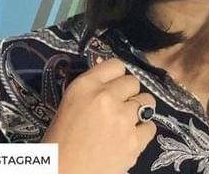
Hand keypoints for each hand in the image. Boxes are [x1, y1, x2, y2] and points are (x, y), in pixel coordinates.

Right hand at [42, 57, 157, 173]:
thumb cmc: (58, 143)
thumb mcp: (70, 106)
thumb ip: (90, 92)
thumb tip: (111, 85)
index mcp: (85, 86)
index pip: (115, 65)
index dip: (116, 76)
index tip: (115, 85)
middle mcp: (106, 97)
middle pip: (133, 82)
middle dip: (128, 93)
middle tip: (120, 106)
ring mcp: (123, 118)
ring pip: (146, 101)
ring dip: (139, 110)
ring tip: (128, 121)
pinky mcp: (134, 141)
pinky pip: (150, 126)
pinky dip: (143, 131)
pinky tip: (131, 137)